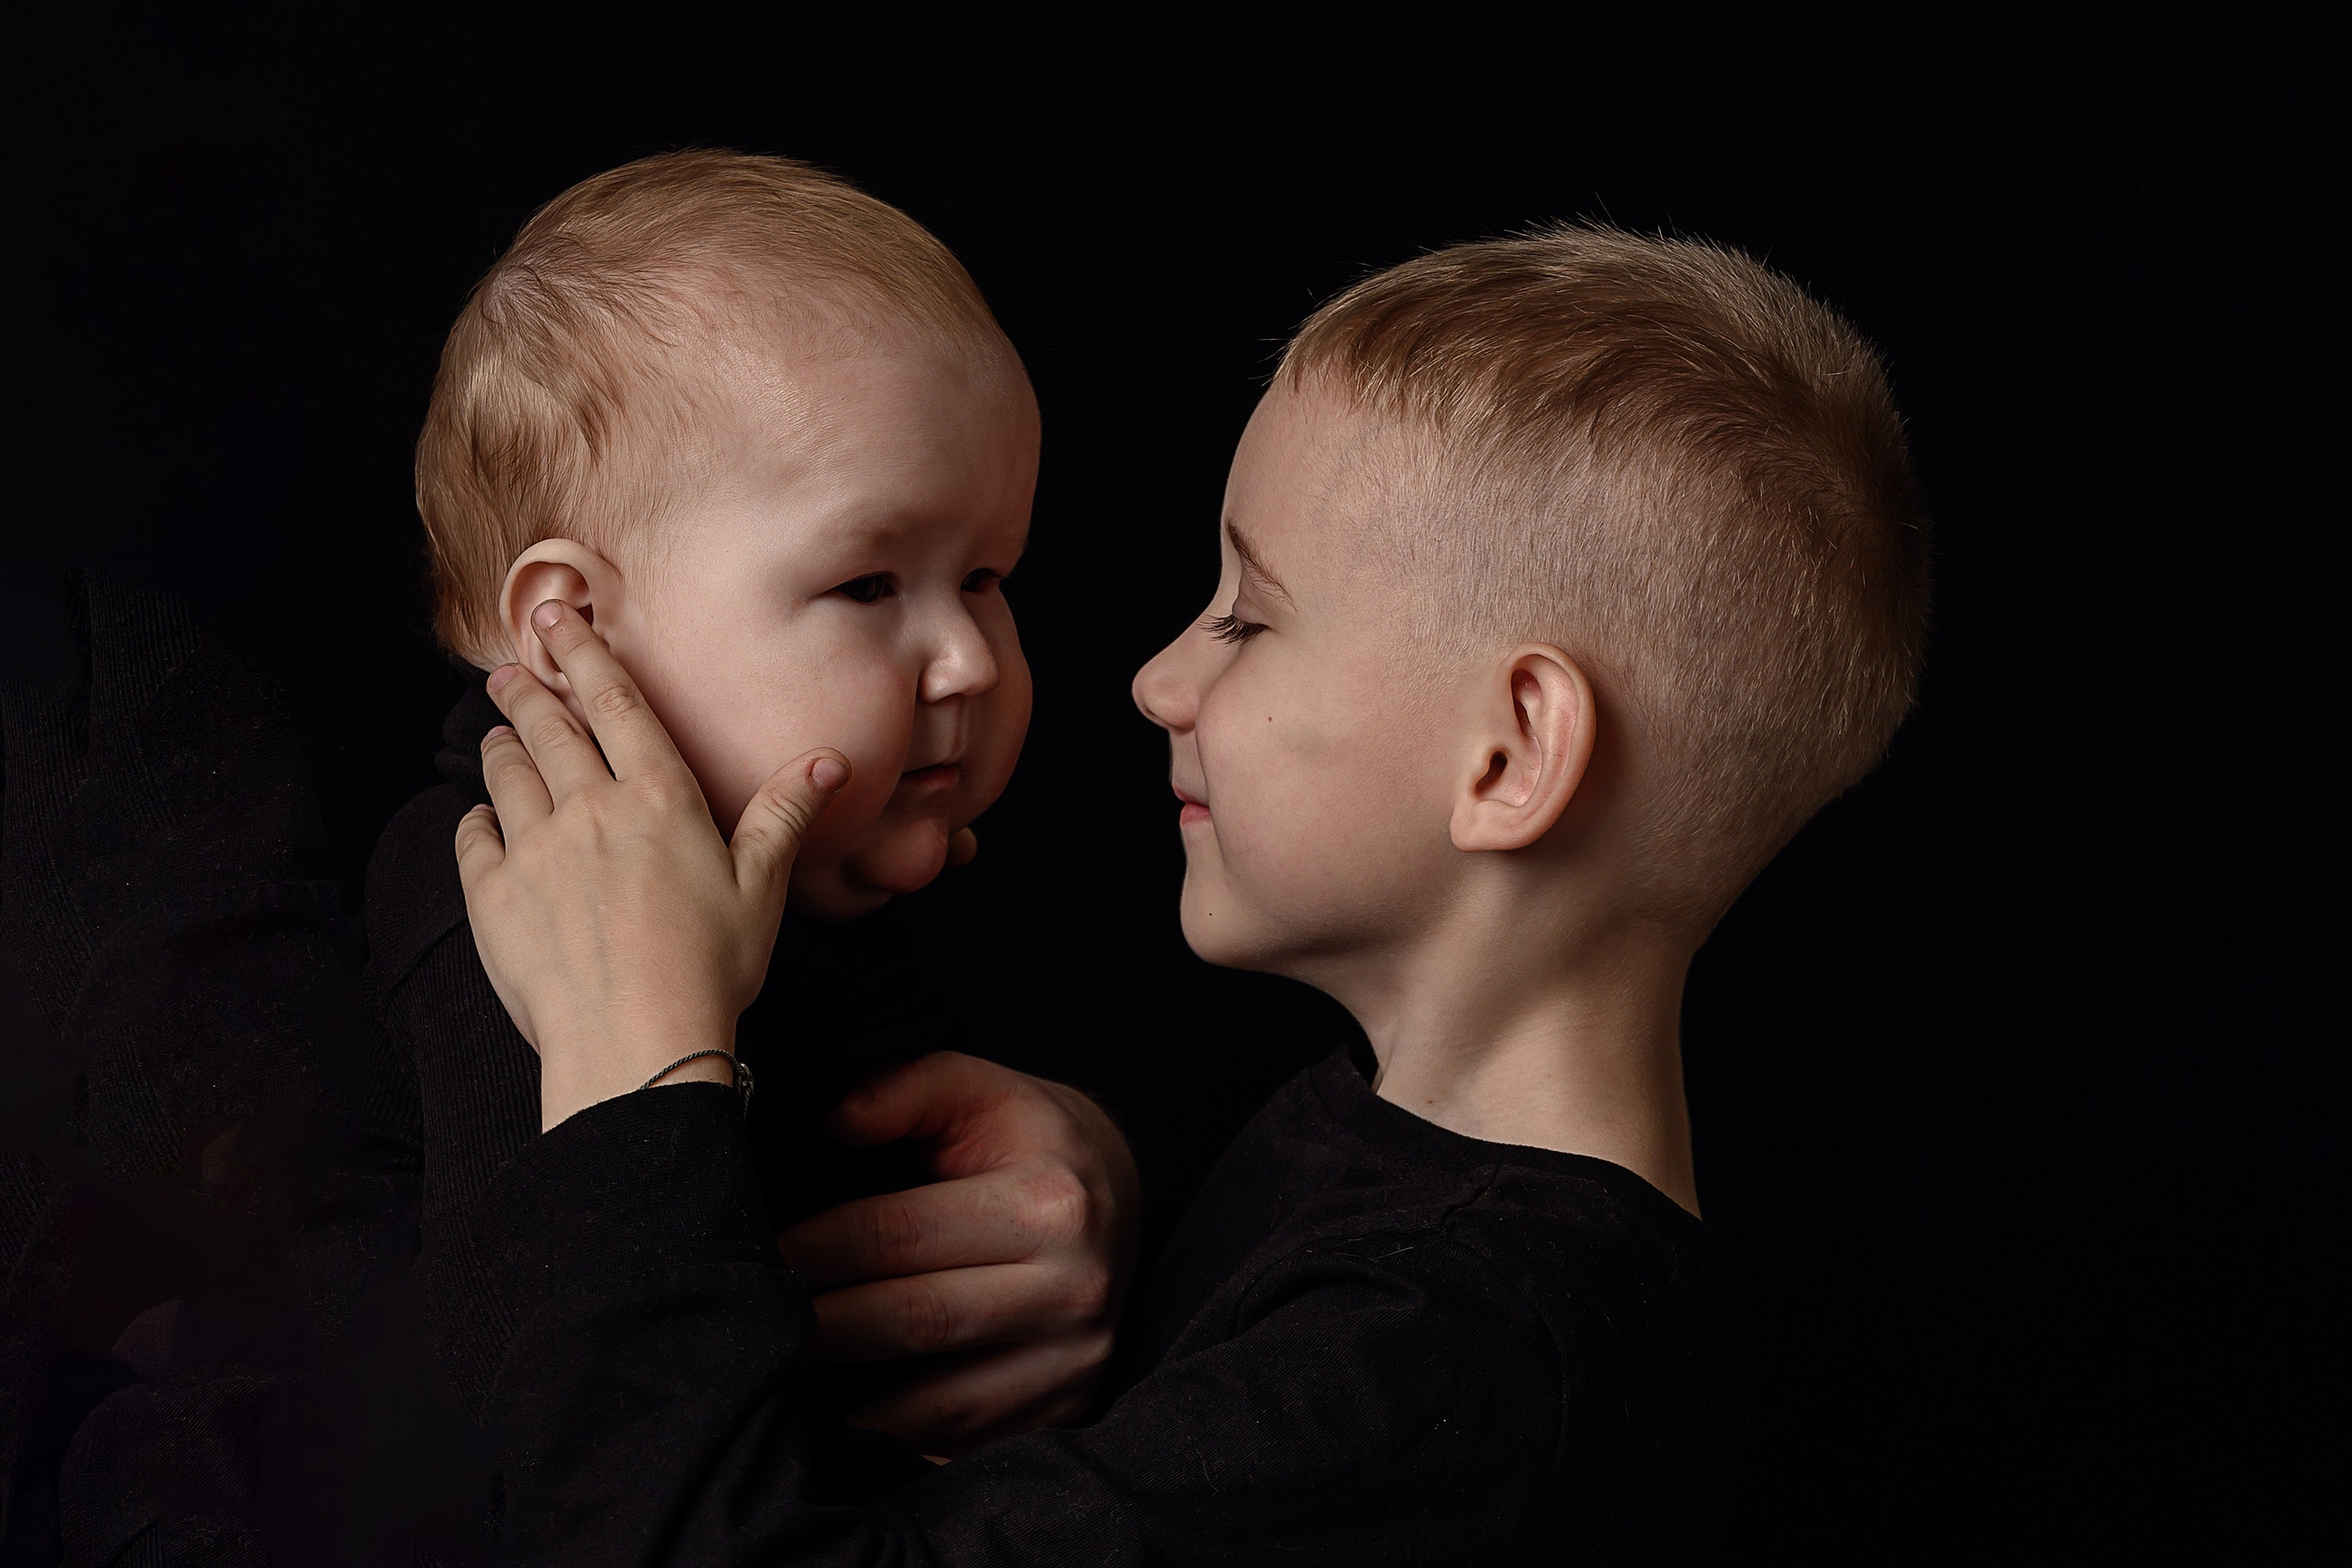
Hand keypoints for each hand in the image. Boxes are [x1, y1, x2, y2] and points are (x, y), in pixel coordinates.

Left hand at [453, 599, 850, 1129]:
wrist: (638, 1043)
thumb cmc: (712, 967)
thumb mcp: (763, 886)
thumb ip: (784, 814)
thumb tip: (828, 762)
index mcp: (659, 798)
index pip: (615, 703)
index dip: (585, 653)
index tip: (559, 617)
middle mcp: (591, 810)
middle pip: (550, 729)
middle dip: (527, 691)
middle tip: (509, 671)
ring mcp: (535, 850)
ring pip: (507, 776)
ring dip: (501, 748)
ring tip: (497, 736)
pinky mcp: (494, 896)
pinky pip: (474, 839)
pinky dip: (475, 821)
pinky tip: (480, 820)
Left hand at [778, 1053, 1141, 1454]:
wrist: (1122, 1200)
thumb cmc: (1030, 1142)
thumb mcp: (982, 1088)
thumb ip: (908, 1088)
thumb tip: (833, 1118)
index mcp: (1049, 1203)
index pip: (902, 1234)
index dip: (815, 1248)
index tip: (754, 1256)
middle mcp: (1073, 1289)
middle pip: (914, 1321)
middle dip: (817, 1328)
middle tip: (744, 1327)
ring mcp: (1073, 1362)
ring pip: (935, 1406)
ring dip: (847, 1407)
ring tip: (775, 1388)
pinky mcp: (1065, 1412)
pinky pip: (962, 1445)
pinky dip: (893, 1446)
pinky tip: (836, 1435)